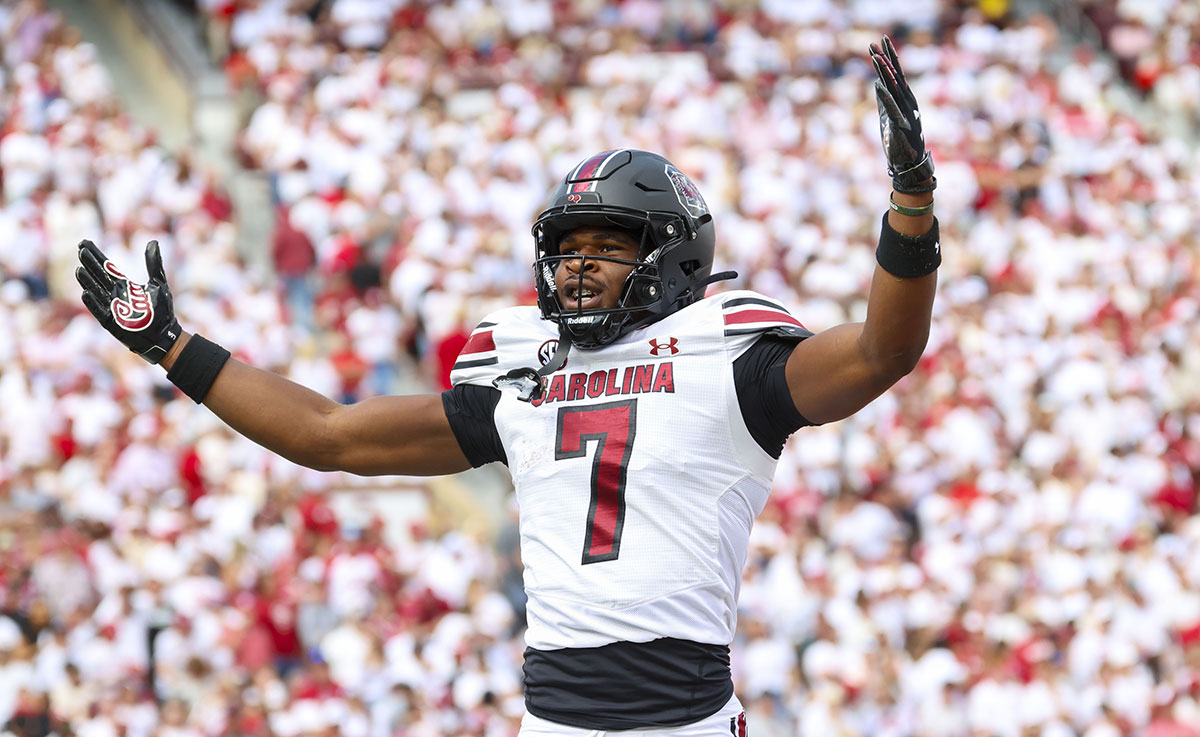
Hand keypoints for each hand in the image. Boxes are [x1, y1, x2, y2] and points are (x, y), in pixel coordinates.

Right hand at [75, 239, 181, 363]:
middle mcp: (115, 295)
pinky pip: (100, 311)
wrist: (164, 335)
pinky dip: (93, 303)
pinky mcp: (112, 322)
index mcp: (124, 285)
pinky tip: (85, 292)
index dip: (96, 255)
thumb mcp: (159, 283)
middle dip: (90, 264)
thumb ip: (153, 263)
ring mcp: (112, 308)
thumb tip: (153, 241)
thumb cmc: (161, 311)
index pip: (107, 267)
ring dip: (88, 281)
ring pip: (96, 291)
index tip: (84, 243)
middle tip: (81, 250)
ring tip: (79, 269)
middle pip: (99, 276)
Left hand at [870, 36, 934, 192]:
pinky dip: (886, 97)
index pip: (895, 73)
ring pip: (894, 89)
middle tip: (875, 42)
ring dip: (884, 73)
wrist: (909, 164)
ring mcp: (906, 113)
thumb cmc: (898, 140)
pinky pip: (892, 109)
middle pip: (895, 76)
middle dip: (885, 59)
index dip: (887, 57)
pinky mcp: (902, 126)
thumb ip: (883, 100)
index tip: (878, 41)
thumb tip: (877, 83)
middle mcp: (907, 102)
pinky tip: (879, 86)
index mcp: (904, 99)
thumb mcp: (887, 116)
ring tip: (875, 58)